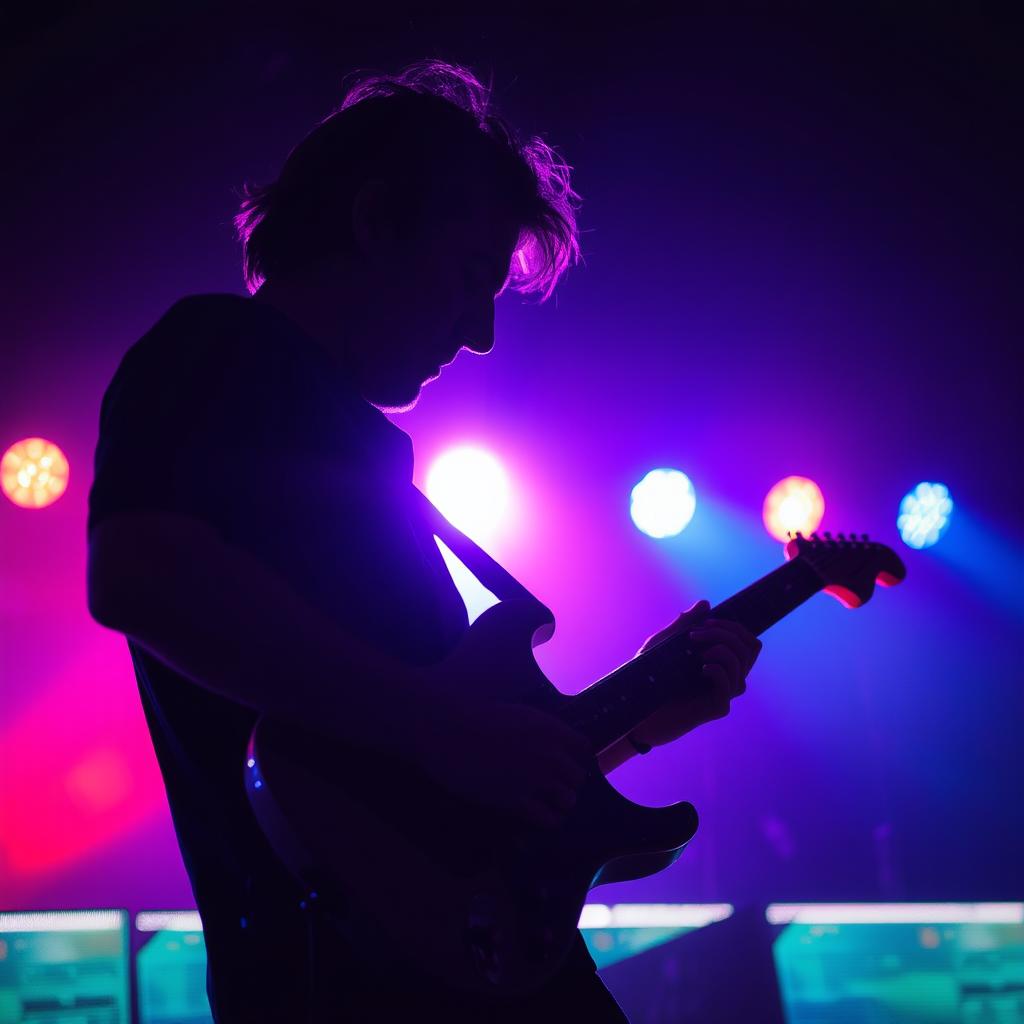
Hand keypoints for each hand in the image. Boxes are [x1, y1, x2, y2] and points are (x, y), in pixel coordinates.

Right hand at [418, 699, 591, 829]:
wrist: (449, 732)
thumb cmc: (476, 720)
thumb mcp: (517, 715)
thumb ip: (540, 731)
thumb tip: (551, 746)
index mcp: (551, 728)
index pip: (584, 749)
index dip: (574, 759)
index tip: (562, 765)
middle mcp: (551, 754)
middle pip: (577, 779)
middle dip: (564, 784)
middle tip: (547, 789)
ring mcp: (537, 779)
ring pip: (567, 802)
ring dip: (556, 805)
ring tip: (539, 805)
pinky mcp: (519, 800)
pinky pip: (549, 819)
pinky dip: (543, 820)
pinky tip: (529, 815)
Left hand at [630, 600, 761, 747]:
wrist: (635, 707)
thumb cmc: (648, 677)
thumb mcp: (663, 644)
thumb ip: (684, 625)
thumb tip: (706, 604)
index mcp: (719, 661)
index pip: (747, 642)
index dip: (733, 627)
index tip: (705, 622)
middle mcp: (726, 676)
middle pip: (749, 649)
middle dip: (726, 633)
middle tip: (695, 634)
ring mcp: (723, 693)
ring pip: (742, 665)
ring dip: (722, 650)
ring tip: (696, 652)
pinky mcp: (717, 708)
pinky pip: (731, 686)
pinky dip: (719, 671)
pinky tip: (702, 668)